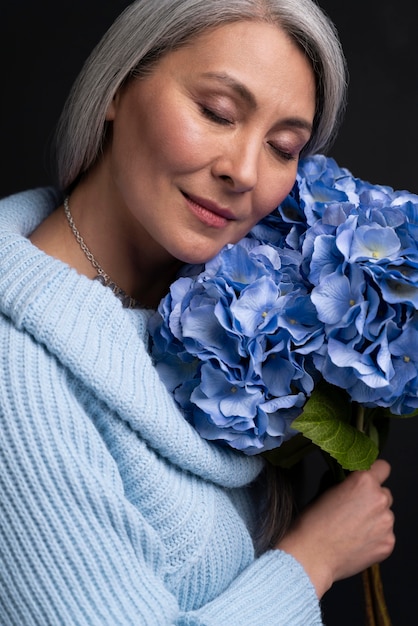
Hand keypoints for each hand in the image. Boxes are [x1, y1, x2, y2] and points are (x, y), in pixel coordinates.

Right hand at [276, 459, 394, 597]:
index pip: (383, 467)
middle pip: (384, 493)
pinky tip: (358, 541)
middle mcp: (380, 499)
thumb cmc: (313, 523)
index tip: (368, 481)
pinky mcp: (388, 543)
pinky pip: (386, 534)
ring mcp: (387, 523)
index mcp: (363, 482)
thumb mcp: (325, 490)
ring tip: (354, 529)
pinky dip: (375, 537)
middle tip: (354, 510)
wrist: (312, 555)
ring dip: (375, 519)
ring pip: (386, 515)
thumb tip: (351, 481)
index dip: (374, 473)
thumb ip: (346, 483)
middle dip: (372, 499)